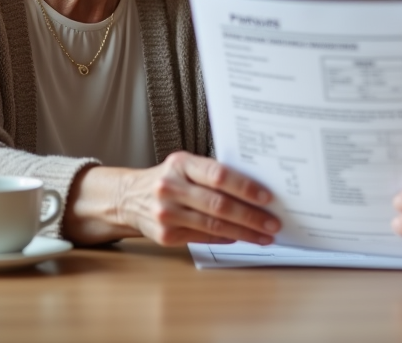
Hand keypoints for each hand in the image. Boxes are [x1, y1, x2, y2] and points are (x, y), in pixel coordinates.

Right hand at [63, 153, 280, 245]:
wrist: (129, 197)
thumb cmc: (169, 179)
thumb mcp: (185, 166)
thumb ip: (213, 174)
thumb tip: (254, 190)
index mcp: (181, 164)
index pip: (218, 175)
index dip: (245, 187)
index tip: (267, 197)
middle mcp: (171, 187)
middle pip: (219, 204)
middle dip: (251, 216)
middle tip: (272, 222)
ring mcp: (166, 213)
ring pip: (214, 225)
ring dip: (244, 233)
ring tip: (264, 236)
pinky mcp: (166, 235)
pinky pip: (204, 237)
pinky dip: (226, 238)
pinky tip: (242, 238)